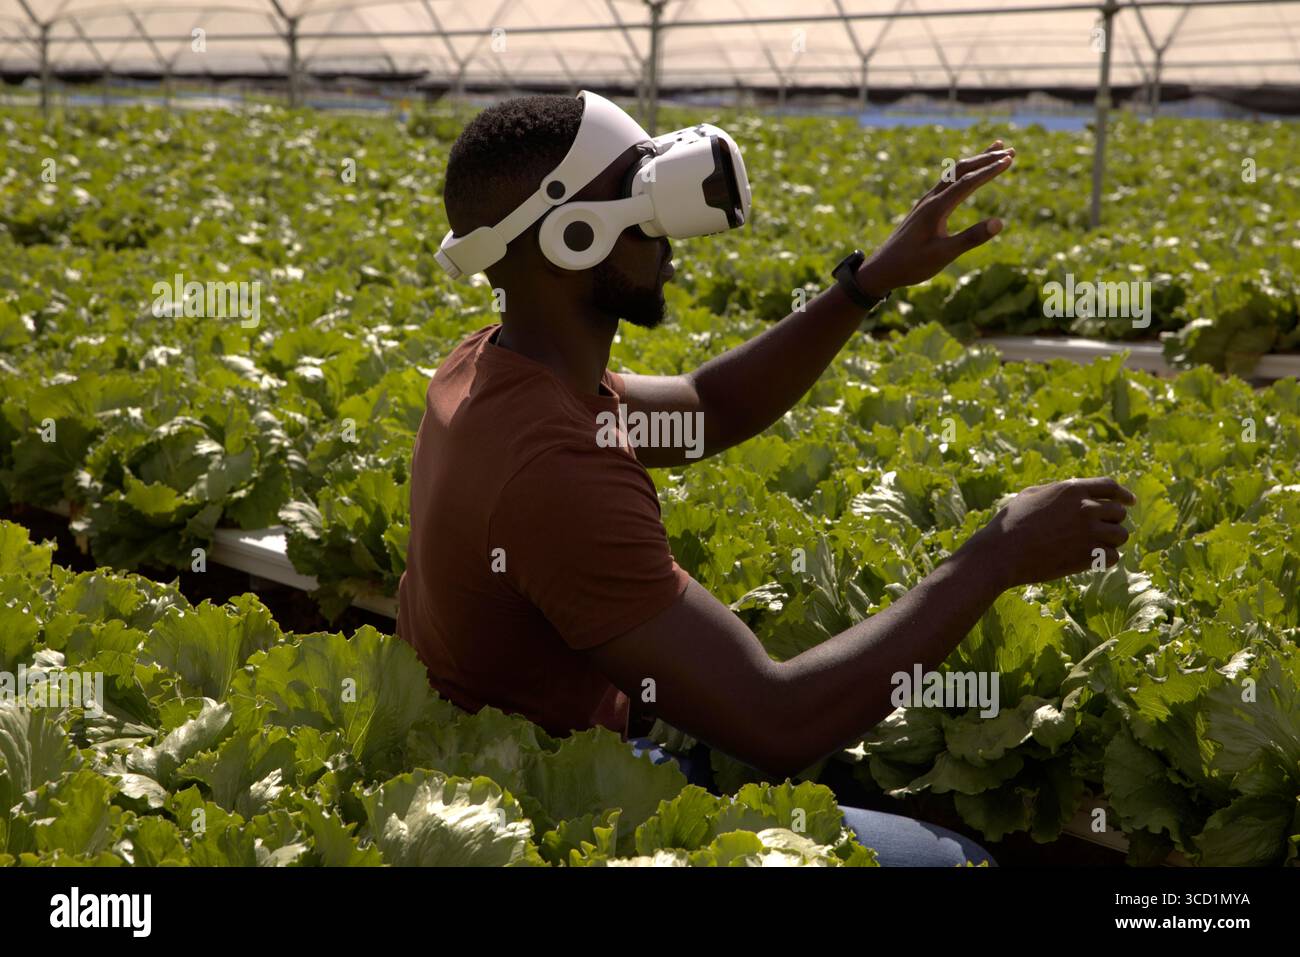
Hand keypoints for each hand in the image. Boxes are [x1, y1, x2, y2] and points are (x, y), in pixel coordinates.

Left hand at [856, 141, 1014, 297]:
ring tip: (994, 150)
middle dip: (986, 158)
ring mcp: (926, 202)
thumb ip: (970, 239)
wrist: (881, 269)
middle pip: (961, 170)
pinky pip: (946, 182)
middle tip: (1011, 150)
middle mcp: (930, 199)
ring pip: (953, 173)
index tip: (1010, 159)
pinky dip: (962, 173)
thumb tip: (999, 223)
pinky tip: (967, 175)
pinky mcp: (923, 209)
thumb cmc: (911, 265)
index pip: (968, 182)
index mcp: (936, 207)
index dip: (990, 170)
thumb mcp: (943, 255)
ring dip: (975, 161)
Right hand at [966, 477, 1137, 588]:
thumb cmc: (1010, 523)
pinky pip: (1113, 556)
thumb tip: (1073, 493)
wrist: (1002, 553)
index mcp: (1072, 489)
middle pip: (1119, 512)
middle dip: (1112, 521)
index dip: (1123, 494)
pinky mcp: (1088, 556)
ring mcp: (1089, 532)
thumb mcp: (1031, 495)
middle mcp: (1085, 508)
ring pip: (1120, 535)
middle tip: (1099, 530)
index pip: (1110, 487)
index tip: (1130, 502)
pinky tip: (1090, 559)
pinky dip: (1105, 558)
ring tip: (1093, 546)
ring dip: (1111, 540)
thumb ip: (1057, 491)